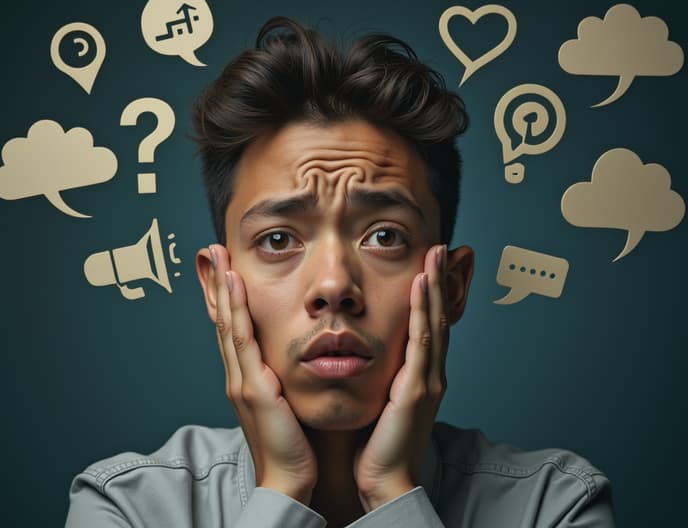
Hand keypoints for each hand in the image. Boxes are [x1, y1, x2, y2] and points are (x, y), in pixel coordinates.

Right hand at [209, 244, 316, 504]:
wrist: (290, 477)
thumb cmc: (291, 442)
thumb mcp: (283, 402)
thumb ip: (280, 378)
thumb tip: (286, 360)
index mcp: (246, 378)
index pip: (234, 329)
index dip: (228, 298)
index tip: (227, 269)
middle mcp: (238, 375)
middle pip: (225, 320)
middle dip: (219, 285)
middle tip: (215, 252)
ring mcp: (241, 380)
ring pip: (229, 325)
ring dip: (224, 290)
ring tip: (220, 258)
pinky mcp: (253, 388)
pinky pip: (243, 342)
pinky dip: (237, 312)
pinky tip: (236, 287)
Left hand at [354, 245, 449, 510]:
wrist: (385, 479)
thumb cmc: (379, 444)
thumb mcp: (384, 399)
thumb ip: (384, 375)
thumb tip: (371, 355)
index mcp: (421, 376)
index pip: (428, 326)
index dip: (431, 295)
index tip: (429, 266)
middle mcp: (430, 374)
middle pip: (437, 317)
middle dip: (440, 281)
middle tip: (440, 248)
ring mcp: (427, 381)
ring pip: (433, 323)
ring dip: (435, 287)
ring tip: (434, 255)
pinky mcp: (417, 390)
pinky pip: (421, 342)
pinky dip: (423, 312)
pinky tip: (421, 287)